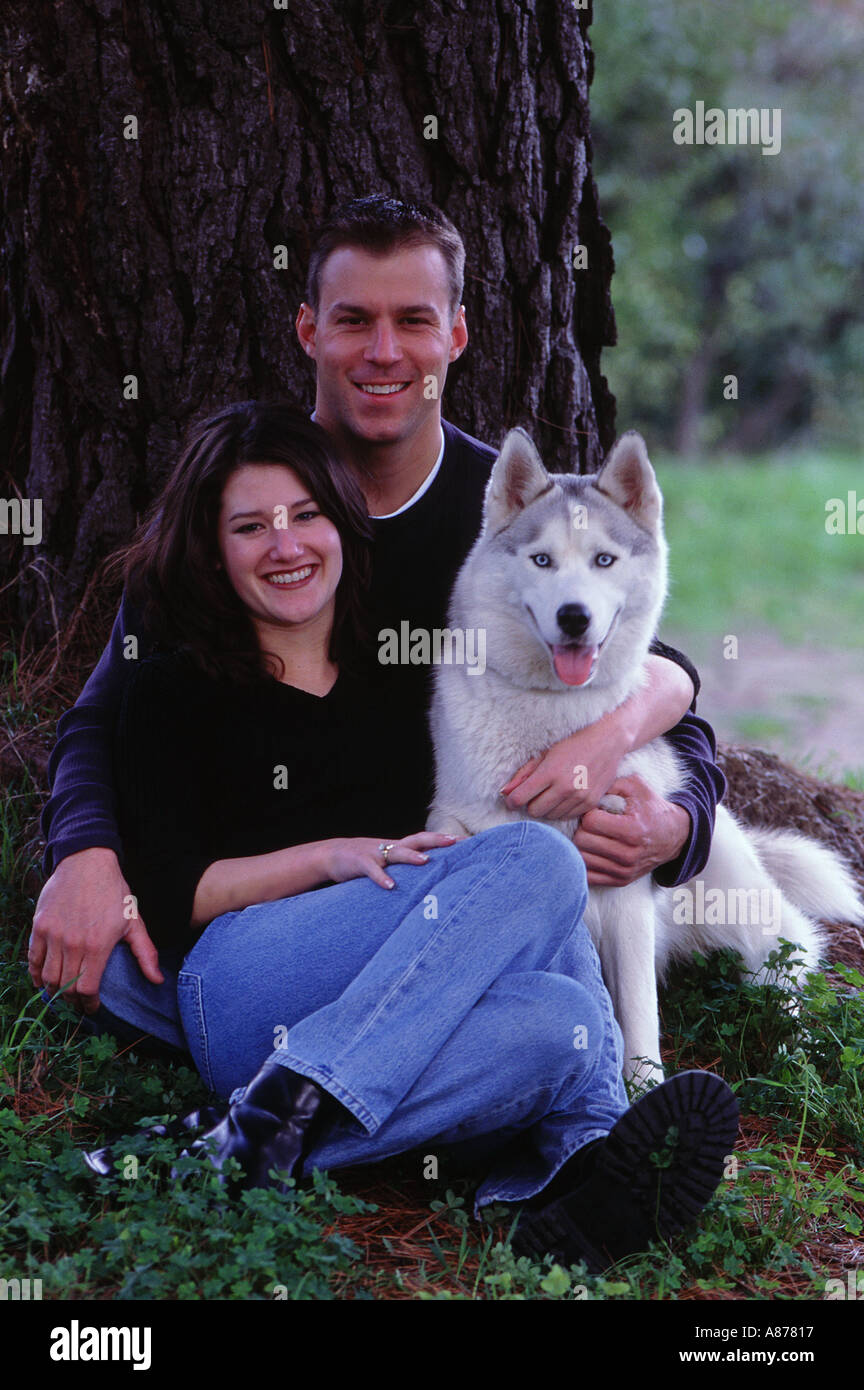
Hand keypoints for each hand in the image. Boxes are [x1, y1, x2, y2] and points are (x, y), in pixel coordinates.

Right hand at [29, 847, 163, 1012]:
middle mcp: (73, 943)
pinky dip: (36, 975)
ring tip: (63, 993)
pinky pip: (33, 959)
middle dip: (73, 1000)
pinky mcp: (40, 926)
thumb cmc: (114, 891)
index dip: (89, 1004)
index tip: (93, 1007)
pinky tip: (42, 981)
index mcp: (98, 945)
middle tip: (78, 1001)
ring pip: (48, 977)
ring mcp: (54, 935)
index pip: (86, 989)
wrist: (87, 862)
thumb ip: (145, 953)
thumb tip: (158, 980)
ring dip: (54, 990)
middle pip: (66, 987)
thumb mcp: (134, 921)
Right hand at [321, 831, 462, 889]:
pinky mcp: (359, 862)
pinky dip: (381, 877)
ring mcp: (374, 853)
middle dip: (435, 840)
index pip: (425, 840)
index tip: (466, 841)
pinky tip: (390, 886)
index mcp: (398, 847)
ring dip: (411, 856)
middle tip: (454, 841)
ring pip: (396, 852)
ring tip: (426, 861)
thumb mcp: (386, 862)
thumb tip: (429, 876)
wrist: (331, 854)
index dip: (444, 840)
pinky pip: (372, 870)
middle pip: (416, 839)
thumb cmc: (365, 860)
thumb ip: (405, 867)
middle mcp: (390, 847)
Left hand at [500, 721, 629, 822]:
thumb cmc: (573, 743)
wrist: (608, 741)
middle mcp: (565, 787)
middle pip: (534, 811)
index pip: (519, 799)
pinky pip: (567, 816)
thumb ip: (523, 774)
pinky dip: (562, 810)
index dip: (512, 801)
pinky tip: (564, 796)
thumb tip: (505, 792)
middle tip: (535, 793)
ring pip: (551, 816)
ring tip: (552, 792)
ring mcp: (579, 797)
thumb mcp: (545, 753)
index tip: (513, 798)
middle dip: (530, 804)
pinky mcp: (590, 803)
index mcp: (549, 772)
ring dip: (547, 808)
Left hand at [573, 775, 691, 885]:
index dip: (588, 812)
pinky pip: (588, 876)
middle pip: (582, 841)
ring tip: (591, 836)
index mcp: (632, 830)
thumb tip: (584, 789)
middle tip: (590, 823)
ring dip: (581, 846)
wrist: (674, 836)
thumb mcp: (635, 786)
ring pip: (581, 859)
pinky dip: (585, 863)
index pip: (590, 822)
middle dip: (581, 828)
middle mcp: (628, 854)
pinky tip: (592, 851)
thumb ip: (610, 783)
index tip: (595, 810)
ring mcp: (624, 871)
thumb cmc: (651, 808)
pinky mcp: (621, 881)